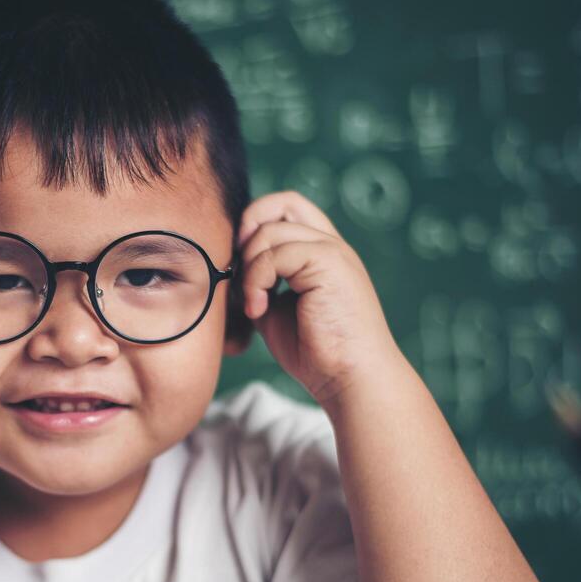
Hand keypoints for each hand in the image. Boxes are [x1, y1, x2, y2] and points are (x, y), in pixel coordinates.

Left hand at [236, 191, 400, 406]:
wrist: (350, 378)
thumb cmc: (315, 353)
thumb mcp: (275, 310)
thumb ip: (259, 283)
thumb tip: (229, 268)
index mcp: (321, 253)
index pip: (286, 208)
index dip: (255, 223)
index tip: (240, 264)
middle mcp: (330, 245)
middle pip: (280, 203)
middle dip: (247, 231)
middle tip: (241, 275)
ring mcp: (332, 250)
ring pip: (269, 231)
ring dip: (248, 268)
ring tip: (253, 305)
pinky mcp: (329, 262)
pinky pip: (275, 253)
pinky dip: (256, 281)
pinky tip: (259, 310)